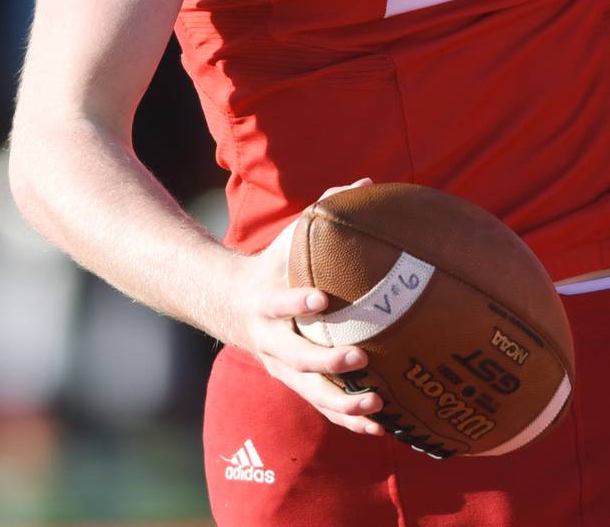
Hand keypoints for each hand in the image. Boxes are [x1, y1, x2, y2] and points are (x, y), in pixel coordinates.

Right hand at [230, 179, 385, 435]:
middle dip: (327, 362)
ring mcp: (282, 367)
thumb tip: (369, 183)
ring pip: (310, 393)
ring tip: (378, 404)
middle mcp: (271, 340)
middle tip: (361, 359)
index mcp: (268, 302)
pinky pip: (323, 408)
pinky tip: (380, 425)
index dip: (296, 304)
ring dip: (343, 403)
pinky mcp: (295, 384)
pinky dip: (349, 420)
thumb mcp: (292, 235)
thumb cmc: (275, 262)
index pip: (279, 304)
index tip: (321, 300)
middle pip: (296, 358)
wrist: (229, 303)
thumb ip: (328, 206)